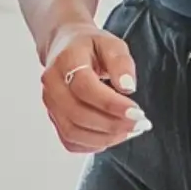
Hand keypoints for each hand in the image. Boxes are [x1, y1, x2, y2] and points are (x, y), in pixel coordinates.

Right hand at [38, 21, 148, 153]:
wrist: (64, 48)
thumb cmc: (89, 47)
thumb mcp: (111, 44)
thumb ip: (121, 62)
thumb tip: (127, 86)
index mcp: (66, 61)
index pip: (84, 88)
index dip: (111, 104)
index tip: (137, 112)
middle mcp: (52, 84)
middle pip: (78, 114)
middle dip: (113, 125)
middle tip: (140, 124)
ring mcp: (50, 104)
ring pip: (73, 132)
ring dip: (105, 137)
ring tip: (129, 130)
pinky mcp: (54, 118)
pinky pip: (70, 141)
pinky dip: (93, 144)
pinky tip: (112, 135)